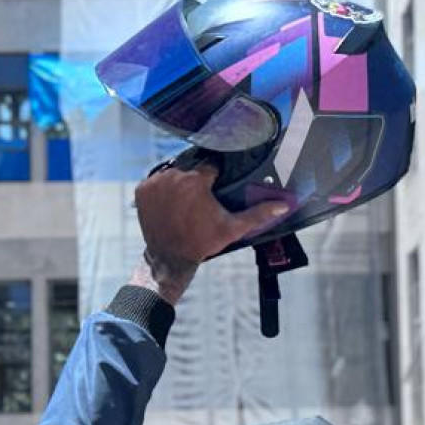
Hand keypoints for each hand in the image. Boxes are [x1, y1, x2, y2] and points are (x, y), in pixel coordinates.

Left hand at [132, 163, 285, 304]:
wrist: (170, 257)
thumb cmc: (202, 242)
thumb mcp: (232, 228)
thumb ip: (258, 213)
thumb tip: (283, 205)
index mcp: (196, 180)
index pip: (211, 166)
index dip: (215, 177)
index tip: (215, 190)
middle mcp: (174, 176)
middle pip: (190, 167)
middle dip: (196, 180)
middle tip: (199, 199)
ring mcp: (155, 182)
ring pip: (173, 172)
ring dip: (179, 182)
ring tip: (184, 201)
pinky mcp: (142, 190)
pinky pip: (156, 180)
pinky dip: (162, 188)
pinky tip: (169, 202)